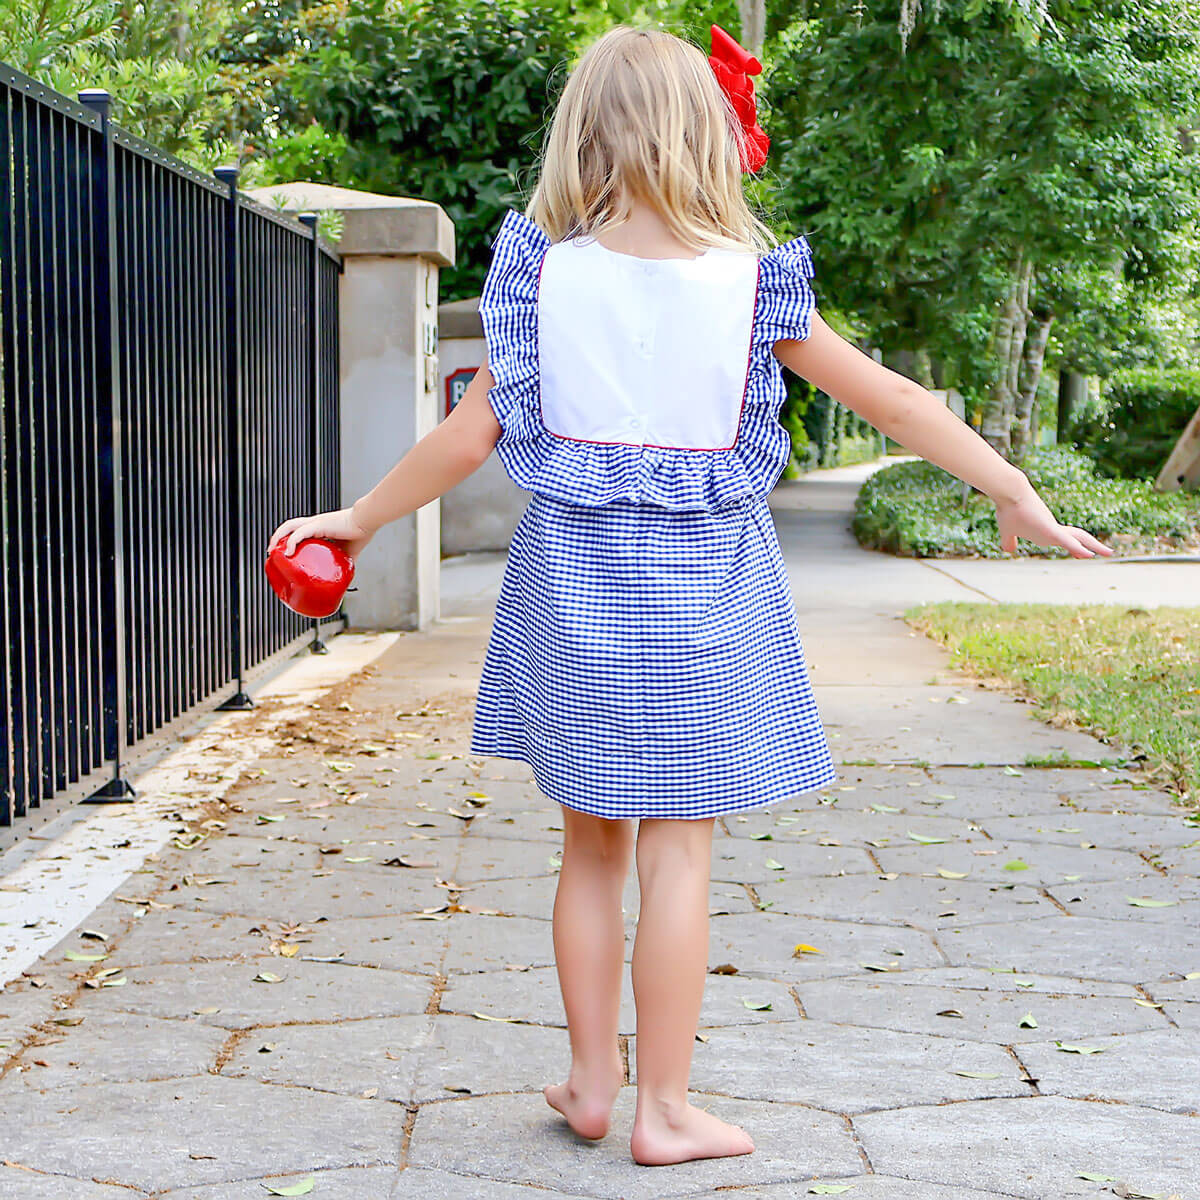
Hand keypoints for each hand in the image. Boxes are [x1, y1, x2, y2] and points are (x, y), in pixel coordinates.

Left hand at [268, 507, 373, 560]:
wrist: (366, 520)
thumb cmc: (361, 532)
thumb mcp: (350, 552)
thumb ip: (345, 562)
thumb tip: (346, 578)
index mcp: (321, 526)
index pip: (299, 529)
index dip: (289, 538)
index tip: (284, 550)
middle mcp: (315, 522)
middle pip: (289, 525)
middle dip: (277, 537)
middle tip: (271, 550)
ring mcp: (315, 522)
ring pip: (289, 526)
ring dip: (278, 537)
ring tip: (272, 550)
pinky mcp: (318, 524)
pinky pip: (299, 533)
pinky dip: (290, 542)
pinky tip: (287, 551)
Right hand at [993, 488, 1113, 558]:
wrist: (1009, 493)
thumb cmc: (1008, 509)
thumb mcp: (1007, 530)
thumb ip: (1009, 540)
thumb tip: (1008, 550)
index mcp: (1046, 531)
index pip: (1065, 539)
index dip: (1075, 547)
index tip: (1084, 554)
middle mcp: (1053, 530)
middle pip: (1078, 538)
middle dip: (1092, 546)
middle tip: (1107, 552)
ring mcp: (1053, 530)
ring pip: (1079, 539)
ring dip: (1095, 546)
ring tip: (1110, 553)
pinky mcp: (1051, 529)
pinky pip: (1067, 541)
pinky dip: (1078, 548)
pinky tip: (1089, 555)